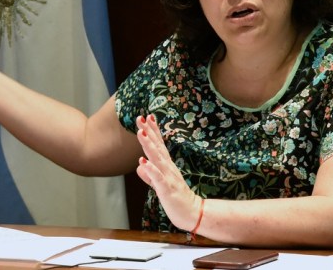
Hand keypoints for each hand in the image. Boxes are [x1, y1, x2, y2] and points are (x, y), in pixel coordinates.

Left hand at [135, 115, 200, 230]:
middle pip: (157, 148)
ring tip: (141, 133)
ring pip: (157, 159)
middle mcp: (168, 169)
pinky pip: (159, 179)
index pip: (158, 146)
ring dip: (149, 145)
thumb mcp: (160, 185)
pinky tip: (143, 161)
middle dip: (149, 132)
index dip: (152, 132)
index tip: (146, 118)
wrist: (192, 214)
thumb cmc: (176, 198)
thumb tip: (140, 164)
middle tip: (141, 118)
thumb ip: (150, 175)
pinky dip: (151, 170)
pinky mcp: (167, 190)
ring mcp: (169, 178)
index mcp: (167, 166)